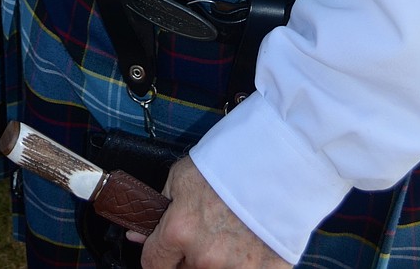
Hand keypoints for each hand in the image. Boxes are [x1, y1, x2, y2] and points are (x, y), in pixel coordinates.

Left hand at [138, 157, 292, 268]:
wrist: (280, 161)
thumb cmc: (229, 162)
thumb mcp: (182, 176)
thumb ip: (161, 210)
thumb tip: (139, 235)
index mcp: (180, 231)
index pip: (153, 263)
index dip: (155, 254)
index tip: (162, 250)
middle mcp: (204, 257)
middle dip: (187, 255)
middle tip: (203, 230)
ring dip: (215, 259)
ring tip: (229, 233)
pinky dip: (242, 263)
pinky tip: (249, 241)